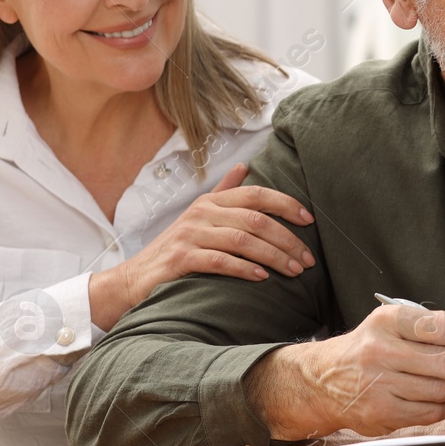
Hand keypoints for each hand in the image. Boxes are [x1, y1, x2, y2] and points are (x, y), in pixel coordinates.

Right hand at [89, 163, 314, 330]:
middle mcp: (201, 214)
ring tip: (294, 271)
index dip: (286, 204)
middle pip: (255, 219)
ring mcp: (189, 235)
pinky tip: (262, 278)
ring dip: (274, 256)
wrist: (134, 279)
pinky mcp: (180, 259)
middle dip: (287, 239)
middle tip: (308, 259)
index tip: (309, 220)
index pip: (255, 194)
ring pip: (242, 240)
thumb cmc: (175, 249)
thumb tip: (244, 167)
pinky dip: (244, 269)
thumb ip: (222, 193)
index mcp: (211, 202)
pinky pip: (219, 261)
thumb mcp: (198, 216)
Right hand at [247, 305, 444, 440]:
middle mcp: (380, 350)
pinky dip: (444, 406)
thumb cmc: (369, 348)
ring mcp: (379, 385)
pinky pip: (432, 412)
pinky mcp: (382, 414)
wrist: (324, 379)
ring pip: (444, 390)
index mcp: (387, 320)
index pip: (443, 327)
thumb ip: (438, 327)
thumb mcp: (395, 323)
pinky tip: (437, 397)